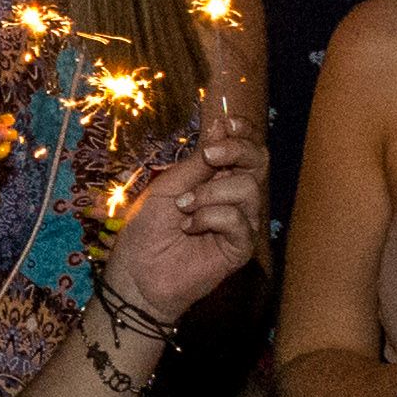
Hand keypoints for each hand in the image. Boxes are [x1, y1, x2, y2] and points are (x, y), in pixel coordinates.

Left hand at [102, 102, 265, 320]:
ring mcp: (240, 222)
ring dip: (211, 193)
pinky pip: (239, 220)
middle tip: (210, 156)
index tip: (227, 124)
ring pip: (249, 188)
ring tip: (184, 208)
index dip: (243, 132)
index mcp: (217, 177)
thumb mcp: (169, 186)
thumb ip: (198, 162)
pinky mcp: (240, 247)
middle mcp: (234, 196)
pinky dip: (210, 217)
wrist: (137, 272)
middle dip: (238, 150)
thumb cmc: (147, 229)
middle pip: (259, 161)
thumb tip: (221, 126)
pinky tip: (189, 229)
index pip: (246, 148)